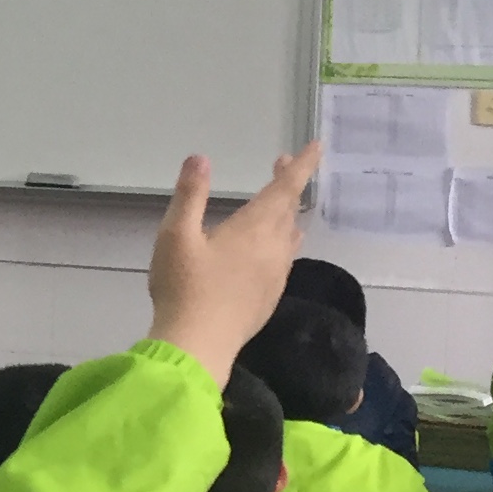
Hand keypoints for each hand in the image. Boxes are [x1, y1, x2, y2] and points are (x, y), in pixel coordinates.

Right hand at [145, 144, 320, 385]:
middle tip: (280, 164)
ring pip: (290, 236)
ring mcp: (275, 276)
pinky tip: (270, 251)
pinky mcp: (269, 298)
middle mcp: (273, 249)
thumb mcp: (175, 235)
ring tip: (278, 206)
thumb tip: (200, 159)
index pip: (285, 188)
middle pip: (288, 209)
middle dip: (287, 184)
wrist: (199, 345)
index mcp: (254, 228)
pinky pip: (284, 260)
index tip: (316, 146)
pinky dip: (282, 242)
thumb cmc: (184, 286)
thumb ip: (189, 195)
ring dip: (286, 214)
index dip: (301, 165)